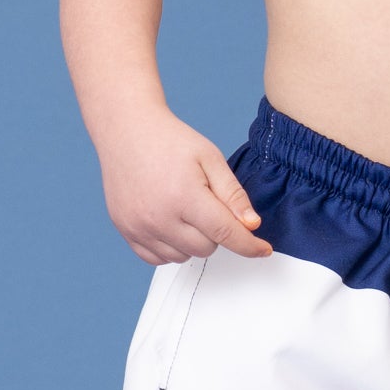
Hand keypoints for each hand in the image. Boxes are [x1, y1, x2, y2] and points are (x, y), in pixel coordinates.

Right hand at [100, 108, 272, 263]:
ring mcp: (139, 227)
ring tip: (185, 209)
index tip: (262, 250)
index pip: (225, 233)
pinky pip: (158, 259)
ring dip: (192, 241)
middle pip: (206, 249)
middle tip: (206, 203)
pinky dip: (171, 247)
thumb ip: (233, 194)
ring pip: (183, 257)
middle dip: (216, 232)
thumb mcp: (211, 158)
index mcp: (184, 196)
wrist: (127, 130)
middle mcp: (159, 217)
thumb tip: (251, 225)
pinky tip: (170, 223)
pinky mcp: (126, 231)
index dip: (249, 245)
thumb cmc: (170, 140)